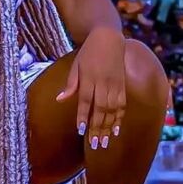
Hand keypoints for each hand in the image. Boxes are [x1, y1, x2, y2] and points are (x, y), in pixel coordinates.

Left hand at [55, 26, 125, 149]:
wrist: (108, 38)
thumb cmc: (88, 53)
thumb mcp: (76, 65)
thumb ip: (70, 84)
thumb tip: (59, 99)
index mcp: (89, 78)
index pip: (86, 101)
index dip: (83, 116)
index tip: (81, 130)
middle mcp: (103, 83)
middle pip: (100, 109)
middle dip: (97, 128)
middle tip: (94, 144)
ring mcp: (115, 85)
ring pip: (112, 110)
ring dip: (108, 127)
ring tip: (104, 142)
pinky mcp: (122, 86)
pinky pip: (122, 105)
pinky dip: (119, 118)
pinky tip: (116, 131)